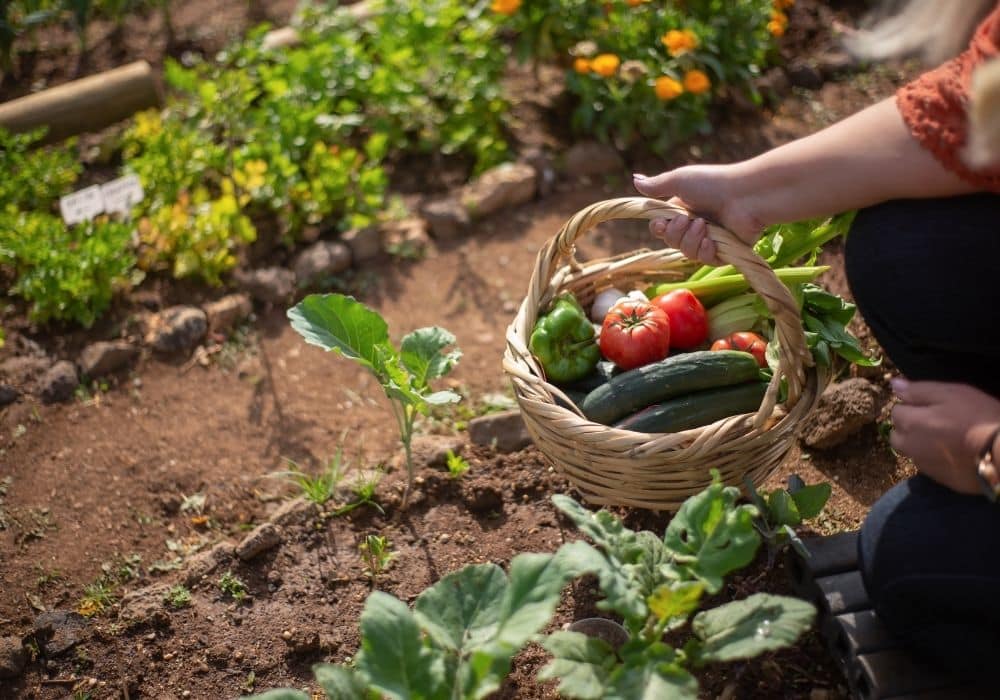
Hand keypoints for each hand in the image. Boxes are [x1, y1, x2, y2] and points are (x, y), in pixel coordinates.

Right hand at [632, 164, 763, 264]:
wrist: (745, 195)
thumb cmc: (713, 183)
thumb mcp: (680, 180)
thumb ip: (656, 185)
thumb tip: (635, 179)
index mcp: (683, 210)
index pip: (661, 228)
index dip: (658, 229)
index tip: (661, 224)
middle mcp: (695, 225)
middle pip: (671, 242)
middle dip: (675, 233)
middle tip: (687, 220)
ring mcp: (710, 239)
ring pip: (686, 252)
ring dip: (691, 240)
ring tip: (704, 226)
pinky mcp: (724, 252)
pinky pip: (705, 260)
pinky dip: (705, 251)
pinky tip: (711, 242)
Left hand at [890, 378, 999, 494]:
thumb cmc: (978, 417)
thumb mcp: (950, 394)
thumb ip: (918, 390)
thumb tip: (894, 384)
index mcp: (910, 423)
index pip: (896, 411)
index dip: (911, 406)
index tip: (930, 406)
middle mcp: (910, 446)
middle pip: (897, 435)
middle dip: (908, 428)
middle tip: (934, 422)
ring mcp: (924, 465)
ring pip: (911, 452)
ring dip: (919, 444)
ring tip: (944, 438)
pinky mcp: (939, 480)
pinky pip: (928, 466)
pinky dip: (934, 459)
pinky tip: (953, 454)